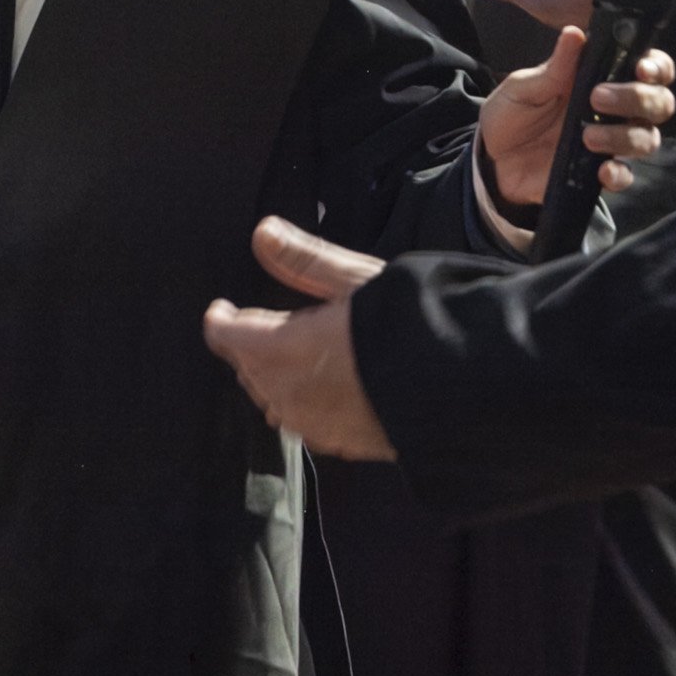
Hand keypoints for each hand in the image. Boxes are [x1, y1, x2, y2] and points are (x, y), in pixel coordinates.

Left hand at [200, 217, 395, 460]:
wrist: (455, 389)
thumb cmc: (405, 324)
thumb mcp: (356, 281)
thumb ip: (304, 259)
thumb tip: (262, 232)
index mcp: (281, 348)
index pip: (229, 337)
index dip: (221, 321)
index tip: (221, 309)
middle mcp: (286, 391)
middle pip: (248, 368)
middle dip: (248, 346)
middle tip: (259, 325)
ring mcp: (309, 423)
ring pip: (271, 397)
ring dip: (271, 375)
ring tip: (288, 355)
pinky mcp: (336, 443)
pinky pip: (300, 419)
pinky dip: (298, 400)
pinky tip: (321, 389)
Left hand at [476, 34, 674, 213]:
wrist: (489, 158)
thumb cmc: (512, 114)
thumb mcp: (524, 87)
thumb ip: (554, 67)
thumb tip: (575, 33)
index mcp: (602, 80)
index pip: (649, 68)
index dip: (657, 67)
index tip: (641, 68)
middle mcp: (615, 111)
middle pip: (659, 103)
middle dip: (639, 98)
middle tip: (599, 97)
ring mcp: (610, 143)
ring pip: (647, 138)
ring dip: (625, 135)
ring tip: (588, 136)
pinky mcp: (598, 174)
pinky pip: (625, 176)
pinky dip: (619, 174)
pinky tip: (602, 170)